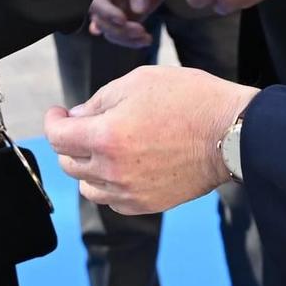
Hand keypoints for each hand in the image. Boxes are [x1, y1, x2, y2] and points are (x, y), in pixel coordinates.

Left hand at [45, 67, 258, 214]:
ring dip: (88, 166)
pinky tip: (123, 166)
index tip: (58, 113)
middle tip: (86, 124)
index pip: (57, 137)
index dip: (53, 121)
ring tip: (106, 147)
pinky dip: (108, 185)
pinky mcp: (147, 204)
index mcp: (106, 136)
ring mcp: (129, 192)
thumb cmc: (191, 100)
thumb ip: (100, 99)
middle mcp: (112, 170)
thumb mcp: (140, 81)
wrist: (231, 133)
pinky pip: (112, 200)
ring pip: (86, 186)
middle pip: (68, 163)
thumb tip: (77, 117)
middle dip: (71, 140)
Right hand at [87, 0, 180, 48]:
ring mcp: (124, 3)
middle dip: (119, 31)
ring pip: (115, 30)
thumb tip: (138, 10)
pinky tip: (143, 40)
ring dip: (127, 39)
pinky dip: (135, 38)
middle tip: (139, 32)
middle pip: (104, 21)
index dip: (106, 13)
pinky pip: (130, 29)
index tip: (123, 20)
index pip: (97, 1)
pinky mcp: (138, 10)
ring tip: (146, 39)